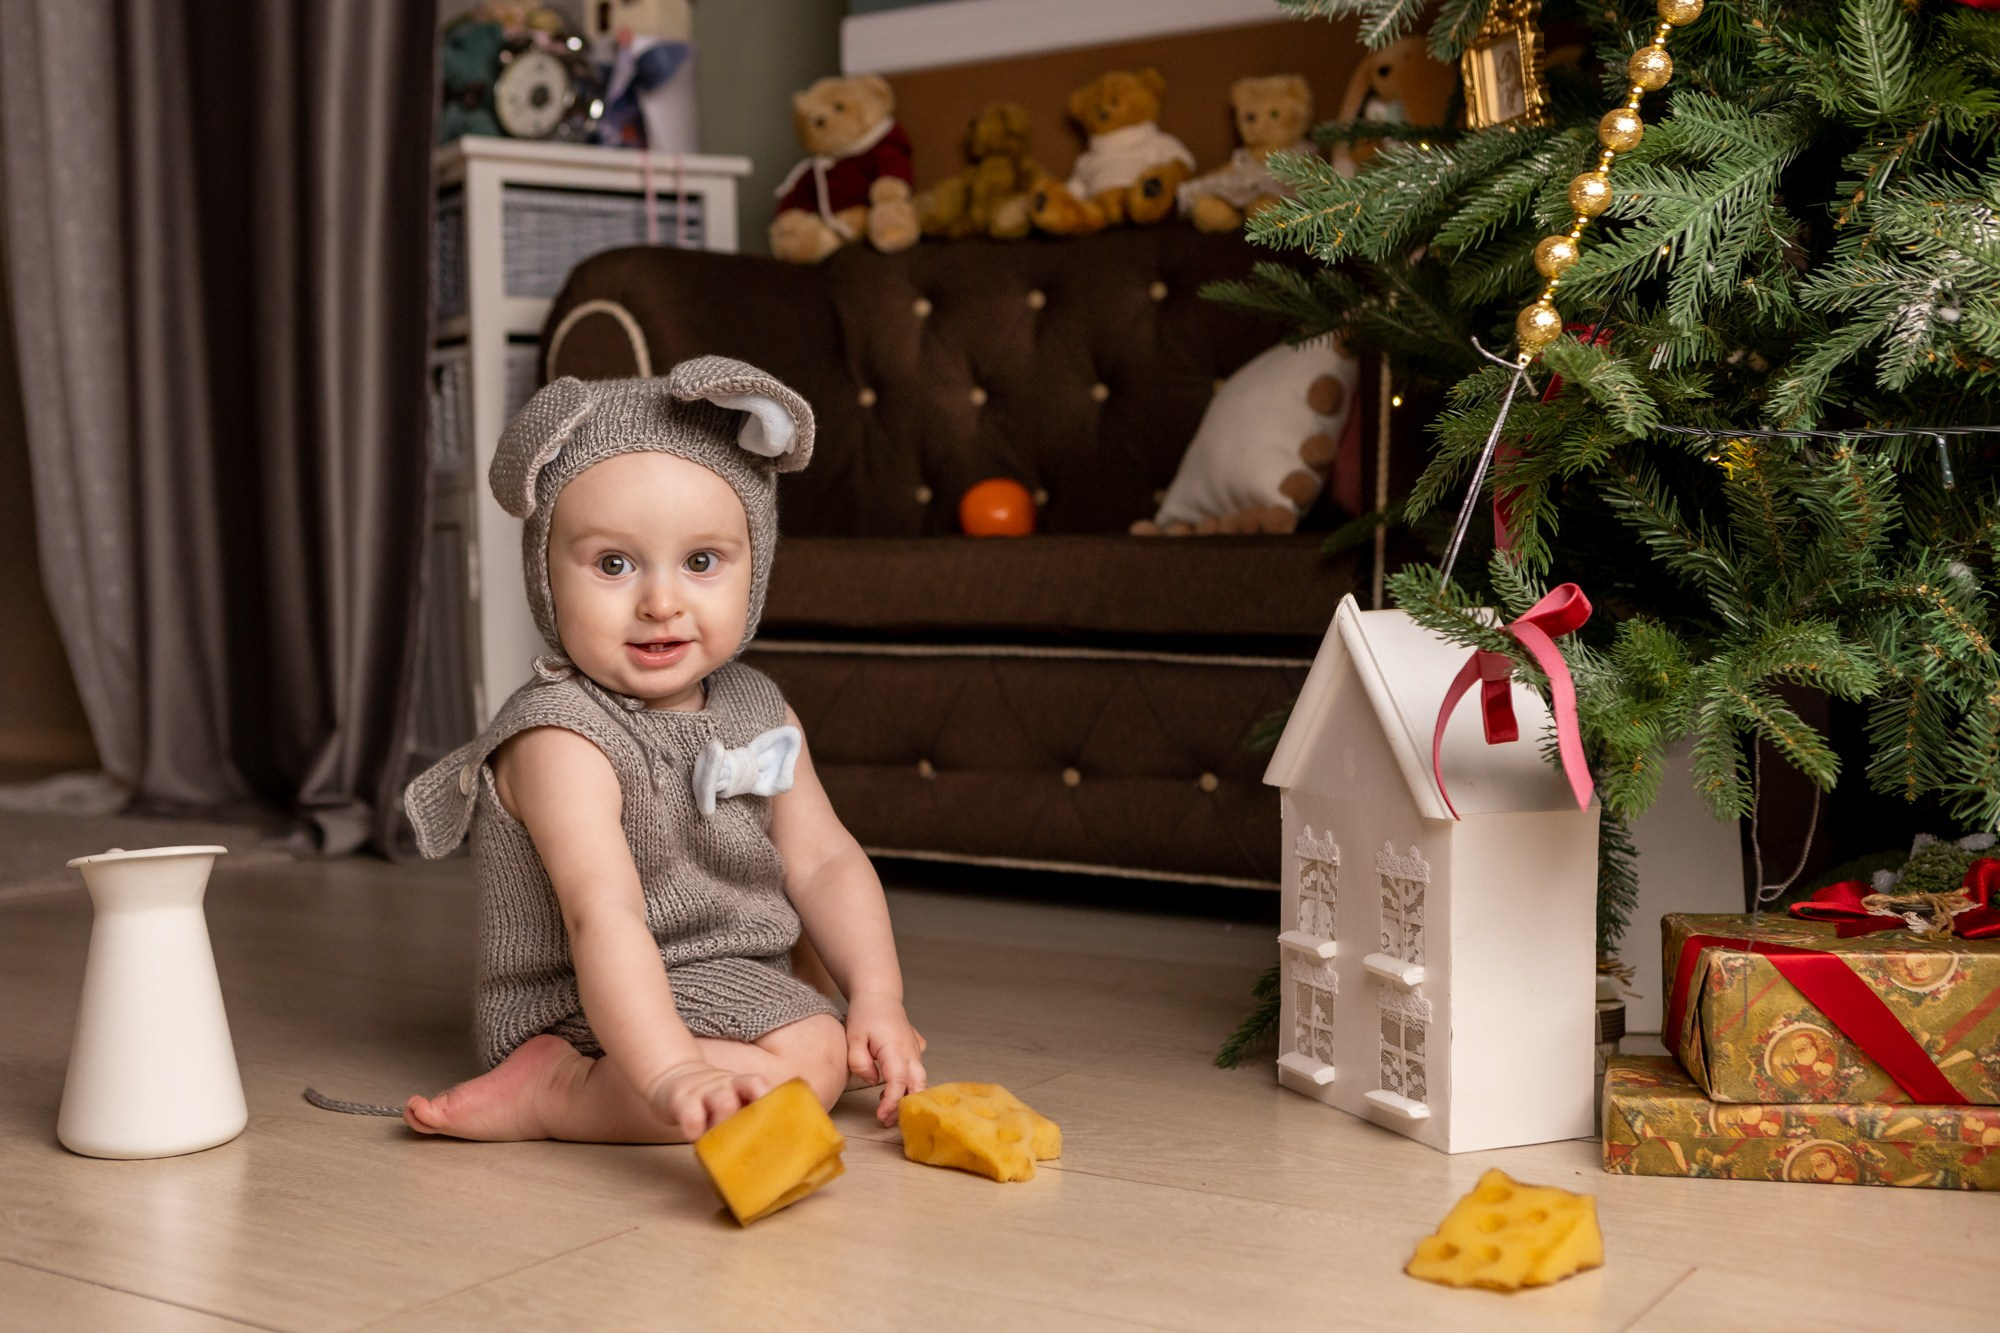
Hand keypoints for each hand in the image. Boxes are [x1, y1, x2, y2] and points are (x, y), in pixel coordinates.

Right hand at [645, 1061, 769, 1140]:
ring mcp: (704, 1090)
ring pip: (724, 1101)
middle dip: (756, 1114)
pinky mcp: (681, 1101)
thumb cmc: (710, 1099)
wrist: (671, 1077)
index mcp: (740, 1084)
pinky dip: (697, 1131)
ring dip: (731, 1123)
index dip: (772, 1100)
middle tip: (755, 1140)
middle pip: (748, 1088)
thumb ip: (748, 1112)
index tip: (781, 1122)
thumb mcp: (730, 1096)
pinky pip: (692, 1116)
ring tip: (724, 1142)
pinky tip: (697, 1139)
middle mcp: (725, 1084)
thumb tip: (773, 1144)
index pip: (760, 1085)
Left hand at [844, 992, 927, 1126]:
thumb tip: (873, 1081)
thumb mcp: (853, 1037)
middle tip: (887, 1121)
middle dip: (905, 1107)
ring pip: (920, 1080)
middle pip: (918, 1085)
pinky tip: (892, 1089)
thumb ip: (859, 1062)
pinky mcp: (915, 1051)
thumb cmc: (865, 1014)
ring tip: (886, 1111)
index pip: (899, 1081)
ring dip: (907, 1097)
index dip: (892, 1102)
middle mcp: (910, 1051)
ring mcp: (915, 1051)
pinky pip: (917, 1072)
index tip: (881, 1116)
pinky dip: (910, 1085)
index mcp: (895, 1048)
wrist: (879, 995)